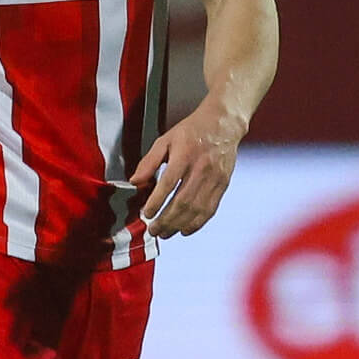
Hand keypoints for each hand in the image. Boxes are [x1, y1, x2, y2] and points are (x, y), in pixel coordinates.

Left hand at [130, 98, 245, 239]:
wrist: (222, 125)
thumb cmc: (190, 132)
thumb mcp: (165, 140)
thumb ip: (149, 161)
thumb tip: (134, 181)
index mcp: (184, 155)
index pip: (169, 183)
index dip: (156, 201)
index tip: (146, 214)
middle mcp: (201, 169)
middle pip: (183, 201)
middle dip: (166, 220)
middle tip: (153, 230)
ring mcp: (215, 178)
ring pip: (197, 208)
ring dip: (179, 225)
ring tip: (165, 234)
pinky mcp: (223, 185)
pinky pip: (210, 209)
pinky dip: (197, 223)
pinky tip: (185, 230)